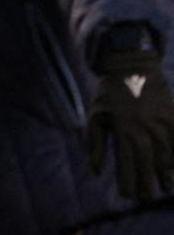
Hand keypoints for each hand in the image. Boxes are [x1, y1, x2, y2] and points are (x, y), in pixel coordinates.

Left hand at [88, 49, 173, 199]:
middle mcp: (142, 128)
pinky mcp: (172, 114)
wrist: (130, 64)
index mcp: (121, 128)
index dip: (127, 181)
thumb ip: (95, 143)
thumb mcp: (96, 114)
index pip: (125, 163)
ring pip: (165, 154)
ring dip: (165, 173)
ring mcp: (159, 121)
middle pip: (147, 162)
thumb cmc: (109, 92)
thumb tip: (96, 170)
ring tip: (165, 187)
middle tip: (147, 198)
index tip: (127, 195)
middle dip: (146, 182)